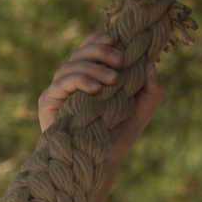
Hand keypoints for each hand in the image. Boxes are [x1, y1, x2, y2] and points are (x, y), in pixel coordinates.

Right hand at [37, 33, 165, 201]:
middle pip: (80, 51)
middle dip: (100, 51)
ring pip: (70, 64)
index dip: (100, 39)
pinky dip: (79, 80)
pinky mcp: (49, 101)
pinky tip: (96, 89)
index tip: (118, 38)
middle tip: (120, 60)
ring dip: (93, 67)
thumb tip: (152, 63)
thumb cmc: (119, 134)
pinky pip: (61, 82)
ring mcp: (59, 89)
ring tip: (113, 80)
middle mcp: (72, 78)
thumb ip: (152, 88)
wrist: (100, 162)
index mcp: (90, 74)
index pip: (90, 47)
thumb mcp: (143, 109)